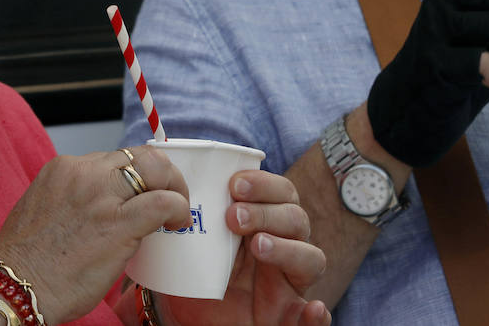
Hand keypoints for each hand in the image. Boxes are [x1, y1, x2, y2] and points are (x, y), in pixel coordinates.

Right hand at [0, 145, 190, 323]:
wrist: (18, 286)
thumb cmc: (28, 260)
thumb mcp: (45, 208)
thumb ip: (74, 197)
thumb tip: (105, 206)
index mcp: (63, 167)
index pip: (113, 157)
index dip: (135, 174)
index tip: (141, 192)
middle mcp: (83, 172)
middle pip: (138, 155)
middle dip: (161, 172)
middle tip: (169, 195)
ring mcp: (101, 194)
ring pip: (155, 168)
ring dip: (173, 186)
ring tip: (175, 210)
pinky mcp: (119, 222)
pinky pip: (163, 202)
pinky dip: (178, 207)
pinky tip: (177, 223)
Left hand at [155, 170, 328, 325]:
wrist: (186, 318)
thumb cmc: (192, 274)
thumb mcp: (191, 241)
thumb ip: (192, 213)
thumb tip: (170, 178)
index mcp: (263, 222)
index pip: (280, 193)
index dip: (264, 184)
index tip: (233, 183)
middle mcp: (282, 247)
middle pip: (296, 218)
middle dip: (267, 211)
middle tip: (233, 216)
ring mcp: (288, 283)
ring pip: (311, 258)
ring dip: (287, 248)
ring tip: (257, 246)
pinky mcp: (290, 318)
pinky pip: (315, 320)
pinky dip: (318, 316)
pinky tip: (313, 308)